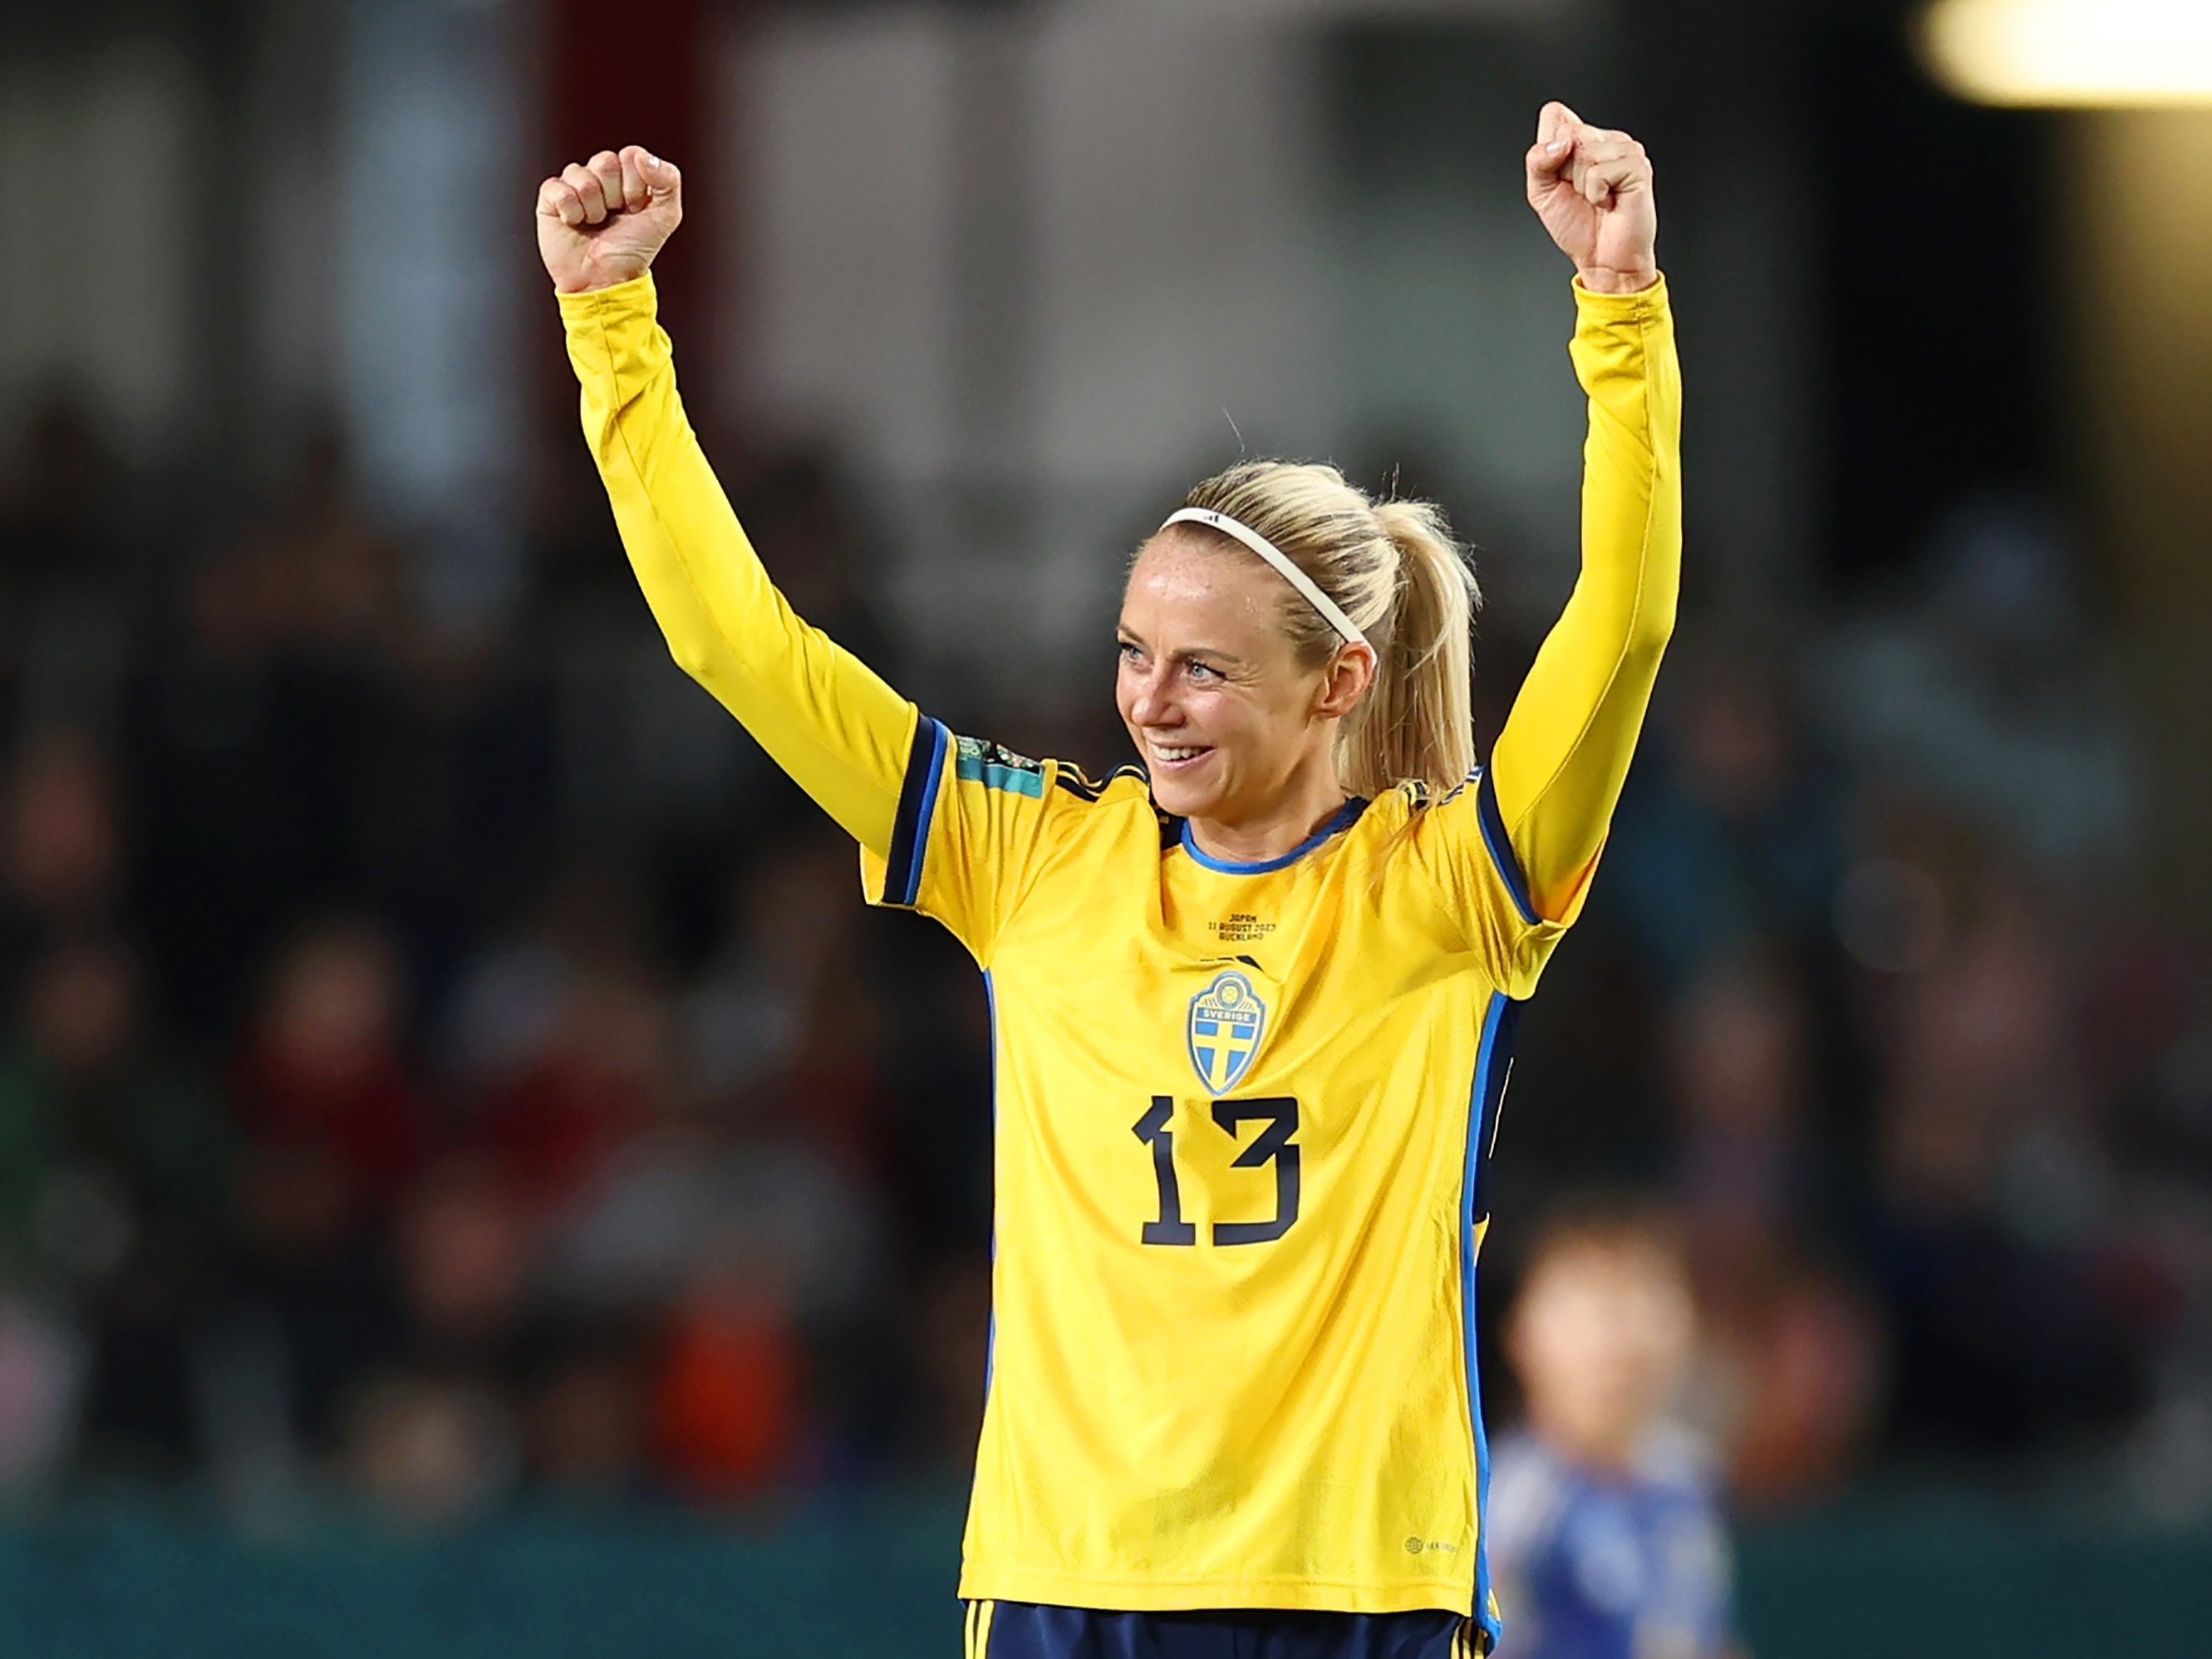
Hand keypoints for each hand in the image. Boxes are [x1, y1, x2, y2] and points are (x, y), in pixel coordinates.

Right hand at [536, 145, 682, 294]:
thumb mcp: (666, 216)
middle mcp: (601, 177)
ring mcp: (574, 186)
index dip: (635, 185)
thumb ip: (668, 180)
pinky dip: (571, 211)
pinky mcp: (551, 198)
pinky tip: (576, 223)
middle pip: (604, 161)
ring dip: (593, 207)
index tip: (636, 208)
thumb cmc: (633, 251)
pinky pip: (559, 188)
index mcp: (628, 176)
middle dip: (614, 195)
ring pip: (582, 175)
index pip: (630, 155)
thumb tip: (643, 155)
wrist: (605, 279)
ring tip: (595, 223)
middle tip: (614, 217)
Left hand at [1524, 103, 1657, 294]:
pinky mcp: (1637, 166)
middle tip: (1581, 193)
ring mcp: (1625, 149)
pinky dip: (1596, 194)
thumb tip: (1558, 142)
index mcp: (1582, 139)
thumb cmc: (1578, 226)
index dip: (1547, 147)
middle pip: (1567, 132)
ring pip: (1583, 151)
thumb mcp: (1541, 192)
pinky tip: (1609, 202)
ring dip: (1581, 185)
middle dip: (1564, 171)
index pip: (1554, 114)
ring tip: (1597, 199)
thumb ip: (1537, 161)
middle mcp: (1605, 138)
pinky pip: (1598, 171)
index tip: (1560, 176)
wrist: (1603, 259)